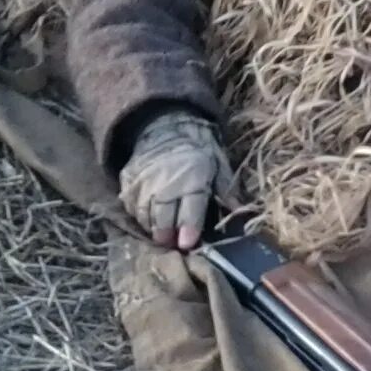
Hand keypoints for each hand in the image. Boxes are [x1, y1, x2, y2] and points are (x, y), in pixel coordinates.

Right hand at [118, 110, 240, 250]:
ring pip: (145, 215)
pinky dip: (139, 216)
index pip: (190, 208)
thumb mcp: (219, 166)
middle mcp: (166, 181)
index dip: (188, 228)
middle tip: (170, 244)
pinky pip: (130, 205)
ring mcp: (144, 180)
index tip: (186, 243)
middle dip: (166, 235)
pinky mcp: (129, 180)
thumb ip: (226, 191)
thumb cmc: (198, 151)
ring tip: (161, 235)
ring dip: (153, 228)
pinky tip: (148, 220)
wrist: (166, 126)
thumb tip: (241, 212)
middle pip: (163, 216)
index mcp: (193, 177)